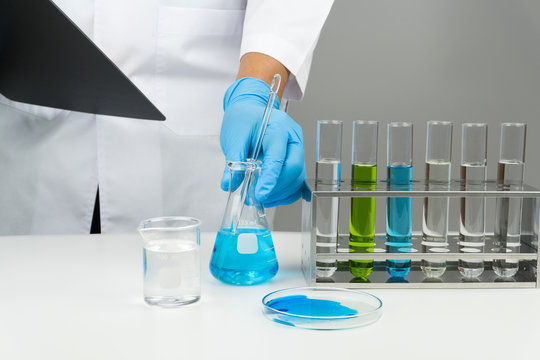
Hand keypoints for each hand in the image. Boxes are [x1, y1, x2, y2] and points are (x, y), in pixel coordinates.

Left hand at [220, 77, 306, 206]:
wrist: (249, 110)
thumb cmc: (244, 119)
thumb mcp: (234, 136)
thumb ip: (234, 160)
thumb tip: (229, 183)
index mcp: (279, 128)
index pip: (278, 158)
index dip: (270, 179)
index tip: (260, 194)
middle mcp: (293, 138)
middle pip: (294, 169)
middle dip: (276, 187)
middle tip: (257, 196)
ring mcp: (297, 149)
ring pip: (298, 178)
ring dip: (280, 193)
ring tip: (260, 197)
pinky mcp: (296, 159)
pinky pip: (297, 181)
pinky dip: (285, 192)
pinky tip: (271, 195)